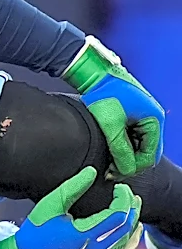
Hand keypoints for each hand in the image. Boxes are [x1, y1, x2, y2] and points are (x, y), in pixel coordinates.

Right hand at [0, 166, 141, 248]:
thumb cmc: (35, 236)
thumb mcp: (49, 206)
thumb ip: (71, 188)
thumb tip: (90, 173)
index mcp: (86, 234)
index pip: (118, 214)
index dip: (123, 198)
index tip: (120, 188)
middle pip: (126, 227)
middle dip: (131, 208)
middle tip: (128, 194)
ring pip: (127, 242)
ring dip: (133, 223)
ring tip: (133, 209)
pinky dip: (128, 241)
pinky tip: (129, 233)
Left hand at [63, 36, 163, 175]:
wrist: (94, 75)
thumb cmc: (104, 94)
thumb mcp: (110, 125)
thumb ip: (120, 149)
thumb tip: (126, 170)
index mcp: (154, 120)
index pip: (149, 155)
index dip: (132, 167)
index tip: (114, 173)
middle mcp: (152, 118)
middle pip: (145, 151)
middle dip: (128, 162)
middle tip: (110, 170)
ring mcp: (142, 116)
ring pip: (137, 145)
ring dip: (124, 154)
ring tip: (107, 160)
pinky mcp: (131, 115)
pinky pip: (131, 136)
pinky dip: (121, 145)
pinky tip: (108, 148)